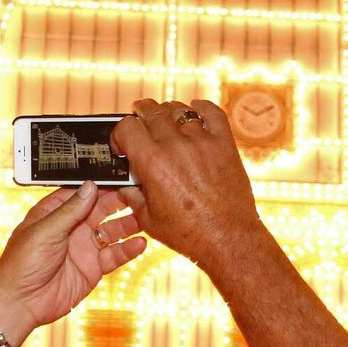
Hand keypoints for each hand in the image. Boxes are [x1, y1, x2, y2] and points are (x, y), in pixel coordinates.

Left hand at [0, 182, 144, 341]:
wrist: (21, 303)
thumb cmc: (21, 264)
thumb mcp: (45, 231)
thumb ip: (70, 210)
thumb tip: (89, 186)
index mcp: (55, 212)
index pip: (83, 192)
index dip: (102, 184)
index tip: (122, 175)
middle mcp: (72, 227)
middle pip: (102, 208)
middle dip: (121, 200)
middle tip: (141, 193)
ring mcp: (84, 247)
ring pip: (113, 230)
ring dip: (129, 223)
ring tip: (146, 217)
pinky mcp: (93, 268)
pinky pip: (115, 255)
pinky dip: (128, 249)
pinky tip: (140, 243)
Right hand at [110, 99, 260, 273]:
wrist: (227, 239)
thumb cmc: (187, 233)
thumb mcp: (147, 218)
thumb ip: (131, 194)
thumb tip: (125, 180)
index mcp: (152, 163)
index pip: (126, 127)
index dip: (120, 134)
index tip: (123, 144)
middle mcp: (176, 147)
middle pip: (151, 111)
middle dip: (140, 115)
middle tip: (140, 122)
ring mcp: (202, 142)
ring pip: (179, 109)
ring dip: (167, 112)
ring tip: (165, 121)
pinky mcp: (224, 145)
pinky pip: (213, 113)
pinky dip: (202, 107)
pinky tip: (195, 111)